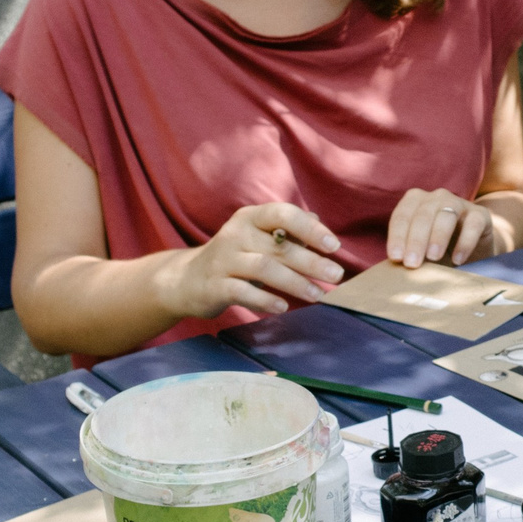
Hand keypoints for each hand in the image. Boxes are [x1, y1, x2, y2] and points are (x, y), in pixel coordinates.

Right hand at [157, 203, 341, 318]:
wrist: (186, 280)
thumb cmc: (234, 258)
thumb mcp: (258, 239)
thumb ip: (287, 232)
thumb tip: (319, 221)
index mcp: (250, 218)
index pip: (284, 214)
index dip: (311, 229)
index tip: (334, 246)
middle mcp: (235, 234)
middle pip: (279, 245)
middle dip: (311, 261)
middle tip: (336, 276)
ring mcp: (222, 259)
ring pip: (264, 268)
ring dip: (295, 282)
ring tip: (317, 295)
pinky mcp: (213, 286)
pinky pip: (242, 291)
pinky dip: (265, 300)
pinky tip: (283, 307)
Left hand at [385, 188, 494, 267]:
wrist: (473, 251)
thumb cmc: (439, 250)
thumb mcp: (420, 250)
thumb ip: (409, 254)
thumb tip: (397, 267)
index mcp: (415, 201)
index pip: (402, 216)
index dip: (397, 237)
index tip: (396, 258)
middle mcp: (437, 197)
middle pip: (423, 215)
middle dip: (416, 240)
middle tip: (412, 264)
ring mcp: (460, 204)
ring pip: (446, 216)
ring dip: (438, 237)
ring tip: (433, 258)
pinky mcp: (481, 215)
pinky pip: (473, 225)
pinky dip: (465, 243)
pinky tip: (458, 260)